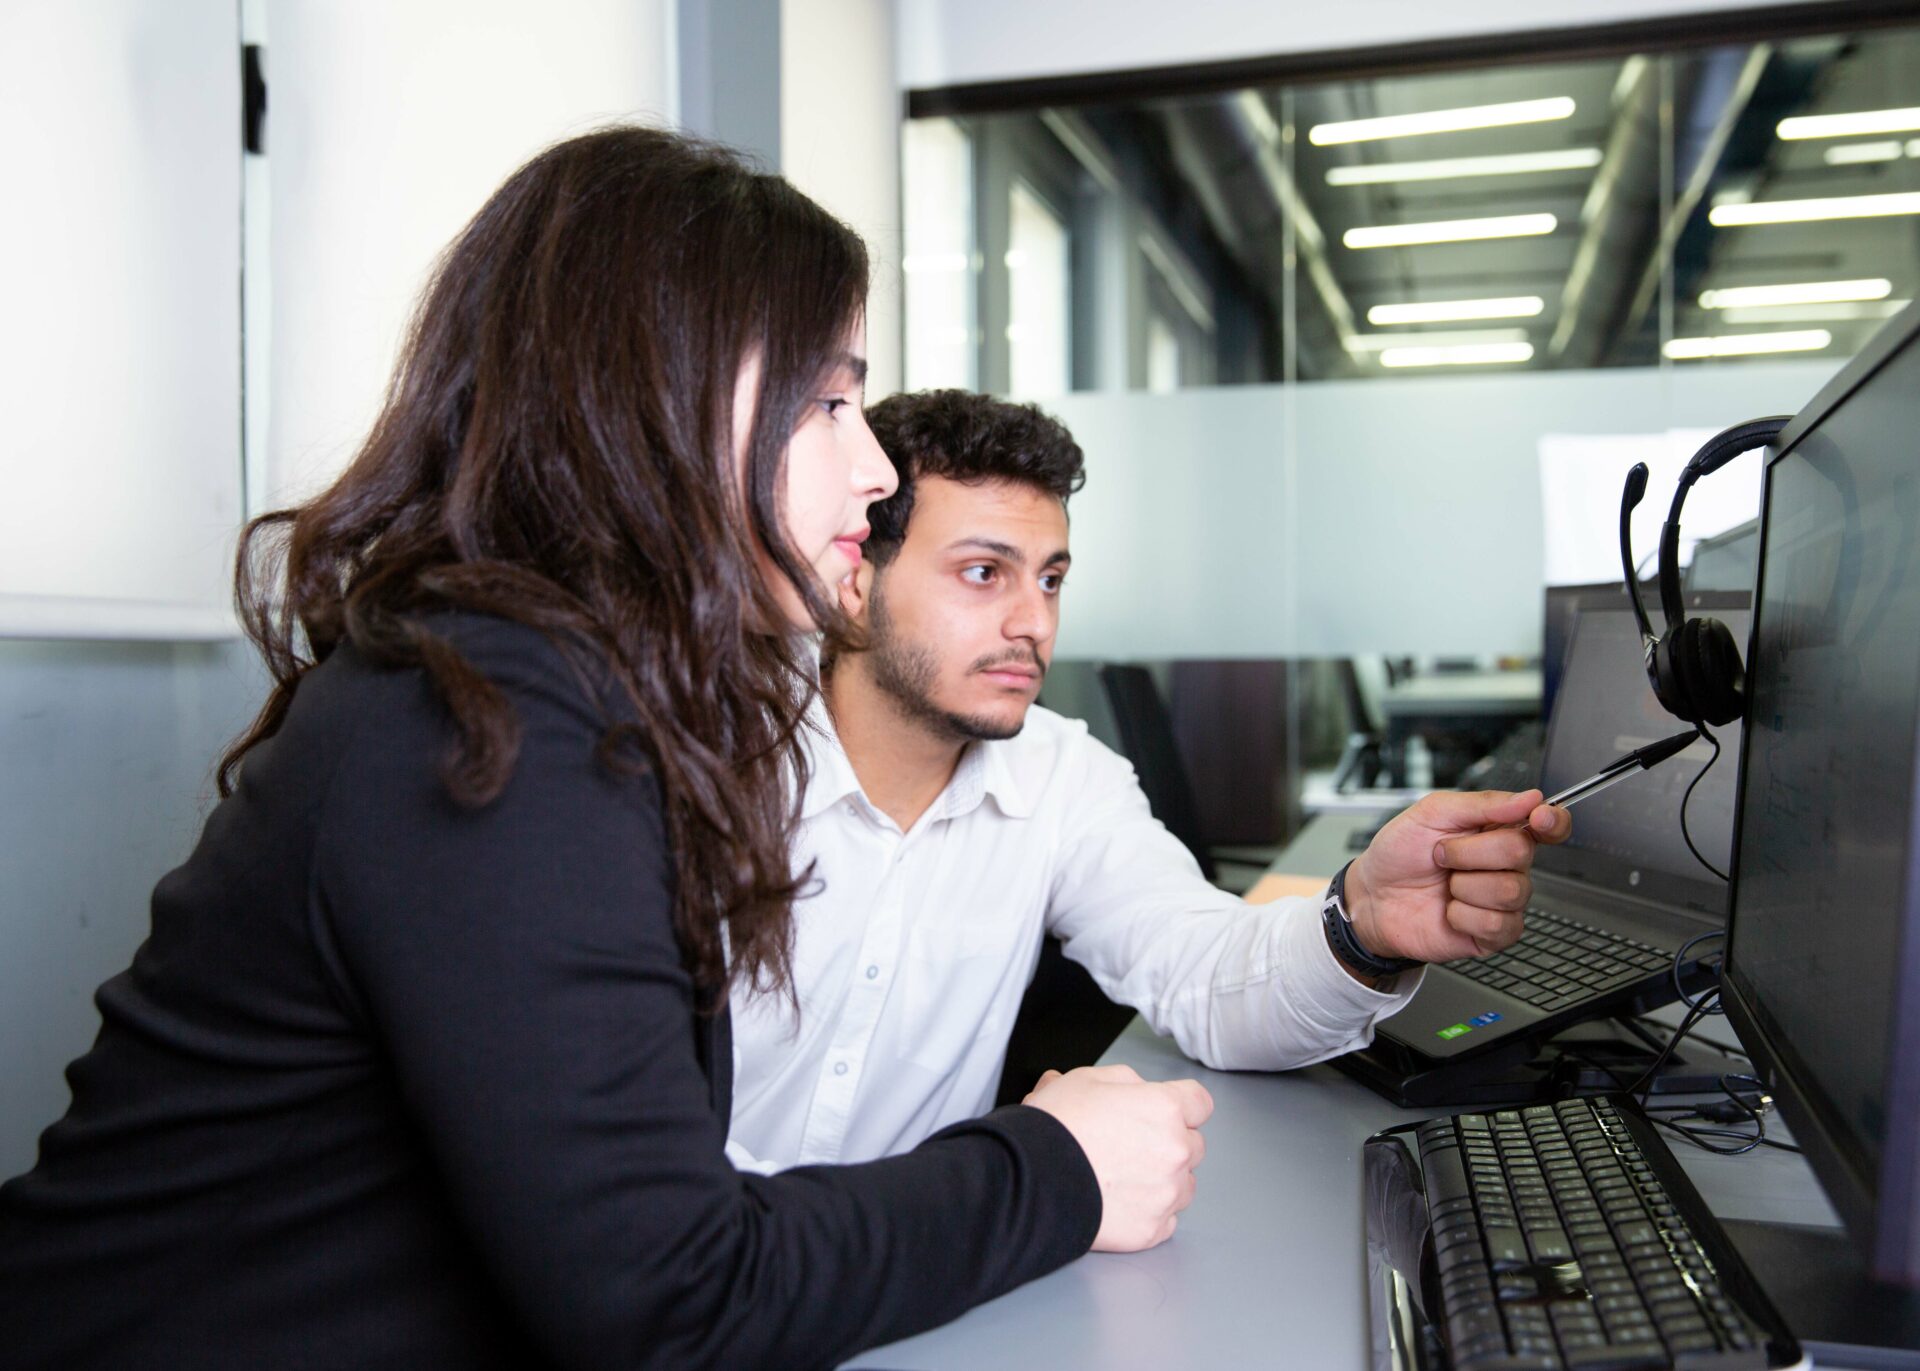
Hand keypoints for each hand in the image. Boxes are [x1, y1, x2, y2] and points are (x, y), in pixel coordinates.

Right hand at [1023, 1064, 1212, 1251]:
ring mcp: (1166, 1194)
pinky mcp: (1152, 1229)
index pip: (1200, 1103)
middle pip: (1193, 1145)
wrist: (1030, 1180)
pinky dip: (1150, 1212)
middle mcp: (1175, 1150)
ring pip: (1184, 1185)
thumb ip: (1125, 1081)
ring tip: (1123, 1177)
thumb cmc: (1054, 1128)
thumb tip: (1134, 1091)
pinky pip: (1167, 1220)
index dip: (1181, 1106)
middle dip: (1169, 1143)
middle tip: (1130, 1146)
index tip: (1164, 1113)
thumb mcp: (1085, 1079)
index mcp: (1164, 1108)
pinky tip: (1120, 1201)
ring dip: (1164, 1180)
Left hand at [1346, 789, 1570, 963]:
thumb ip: (1482, 803)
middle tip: (1443, 854)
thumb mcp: (1431, 812)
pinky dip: (1462, 915)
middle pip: (1521, 852)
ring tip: (1445, 883)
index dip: (1553, 821)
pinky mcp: (1493, 934)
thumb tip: (1530, 797)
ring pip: (1510, 890)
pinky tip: (1449, 910)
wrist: (1373, 896)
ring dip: (1464, 884)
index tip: (1539, 817)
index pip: (1549, 825)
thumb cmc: (1399, 853)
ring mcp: (1502, 901)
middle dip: (1471, 851)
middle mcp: (1507, 866)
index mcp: (1497, 831)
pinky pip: (1497, 923)